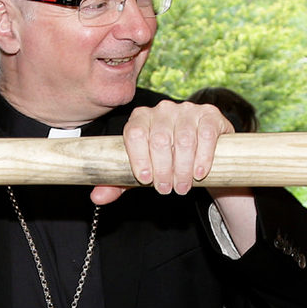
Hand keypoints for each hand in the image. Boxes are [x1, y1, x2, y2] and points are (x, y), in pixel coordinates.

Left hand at [94, 100, 230, 204]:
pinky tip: (200, 172)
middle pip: (159, 139)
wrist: (199, 153)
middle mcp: (162, 109)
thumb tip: (97, 198)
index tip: (146, 180)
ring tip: (182, 187)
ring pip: (183, 139)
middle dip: (163, 169)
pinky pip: (205, 135)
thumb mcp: (141, 172)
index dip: (139, 158)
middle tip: (167, 189)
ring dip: (183, 168)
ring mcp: (187, 109)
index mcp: (140, 118)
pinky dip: (202, 156)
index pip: (134, 134)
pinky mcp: (209, 114)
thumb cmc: (164, 161)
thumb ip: (118, 183)